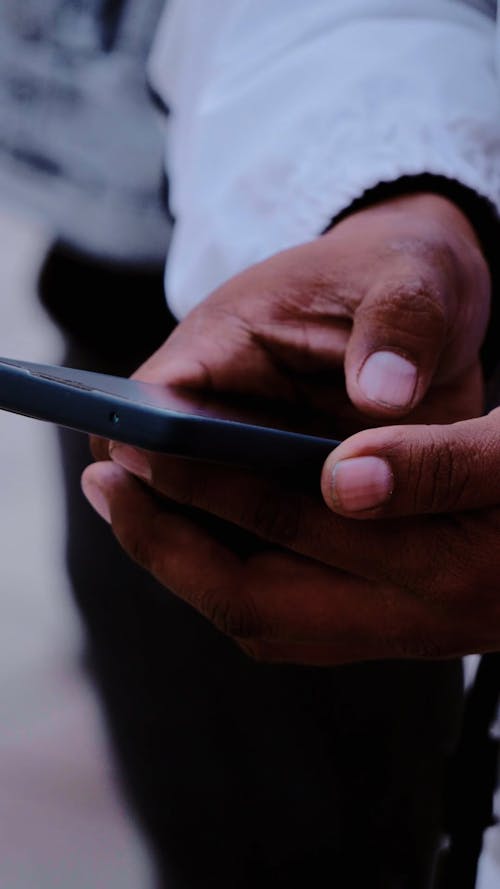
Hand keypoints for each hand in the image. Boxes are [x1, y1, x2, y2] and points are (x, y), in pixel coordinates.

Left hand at [81, 403, 499, 663]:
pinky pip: (293, 623)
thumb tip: (340, 477)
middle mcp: (421, 618)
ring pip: (267, 620)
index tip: (141, 445)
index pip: (297, 520)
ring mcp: (408, 633)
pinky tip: (205, 541)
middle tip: (105, 485)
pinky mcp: (399, 628)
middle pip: (258, 599)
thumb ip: (440, 465)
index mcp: (451, 563)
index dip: (210, 481)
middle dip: (168, 543)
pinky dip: (233, 581)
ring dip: (190, 567)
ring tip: (135, 511)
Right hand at [82, 191, 493, 664]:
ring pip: (214, 519)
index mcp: (226, 341)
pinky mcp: (295, 484)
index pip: (145, 402)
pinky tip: (334, 576)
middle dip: (192, 522)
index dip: (141, 449)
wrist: (425, 294)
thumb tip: (382, 395)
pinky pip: (271, 535)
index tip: (163, 487)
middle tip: (242, 565)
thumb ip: (400, 328)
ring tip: (299, 578)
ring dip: (243, 550)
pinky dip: (292, 558)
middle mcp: (225, 405)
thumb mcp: (412, 281)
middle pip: (165, 478)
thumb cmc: (400, 271)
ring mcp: (257, 452)